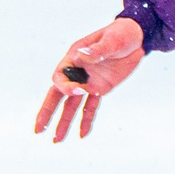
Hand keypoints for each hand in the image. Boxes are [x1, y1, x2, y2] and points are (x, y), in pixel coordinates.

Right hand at [33, 17, 144, 141]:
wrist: (136, 38)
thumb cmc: (120, 33)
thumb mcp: (111, 40)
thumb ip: (97, 50)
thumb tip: (82, 55)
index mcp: (74, 58)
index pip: (61, 77)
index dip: (66, 86)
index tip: (79, 91)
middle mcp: (77, 72)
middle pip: (58, 94)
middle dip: (47, 112)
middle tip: (38, 129)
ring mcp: (88, 82)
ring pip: (72, 105)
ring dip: (64, 122)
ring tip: (56, 140)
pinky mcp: (100, 88)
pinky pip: (90, 107)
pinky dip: (86, 120)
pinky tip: (82, 134)